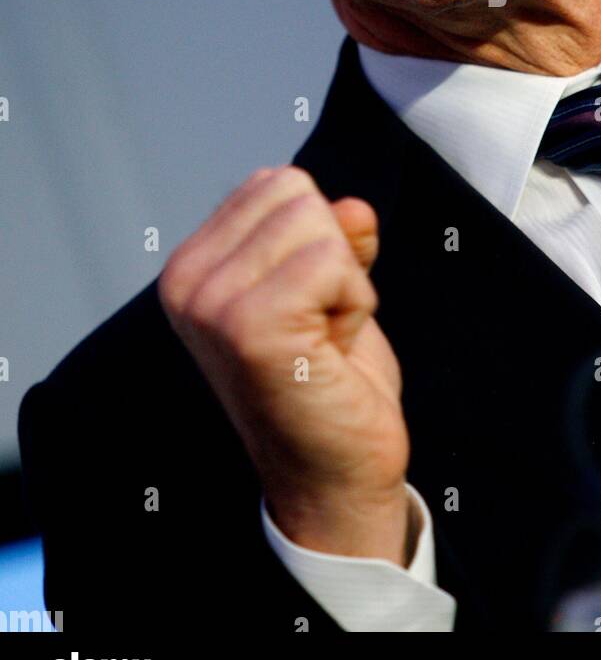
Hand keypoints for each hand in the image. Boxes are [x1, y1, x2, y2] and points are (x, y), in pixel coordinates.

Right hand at [158, 167, 411, 561]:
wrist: (333, 475)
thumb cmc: (328, 383)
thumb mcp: (330, 287)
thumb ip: (333, 235)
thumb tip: (354, 207)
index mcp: (192, 266)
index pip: (278, 183)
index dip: (317, 237)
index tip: (307, 303)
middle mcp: (187, 282)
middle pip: (298, 194)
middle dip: (333, 256)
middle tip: (317, 326)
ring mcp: (213, 305)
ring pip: (319, 224)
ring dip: (345, 283)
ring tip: (320, 340)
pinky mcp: (251, 326)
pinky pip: (333, 261)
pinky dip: (354, 305)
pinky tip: (329, 353)